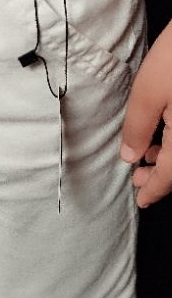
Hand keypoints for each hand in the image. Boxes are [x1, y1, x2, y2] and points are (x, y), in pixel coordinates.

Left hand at [120, 20, 171, 207]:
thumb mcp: (148, 95)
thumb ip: (138, 130)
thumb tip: (130, 156)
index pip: (171, 177)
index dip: (154, 190)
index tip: (141, 201)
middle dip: (160, 176)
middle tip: (138, 179)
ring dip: (169, 159)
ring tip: (146, 156)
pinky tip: (165, 134)